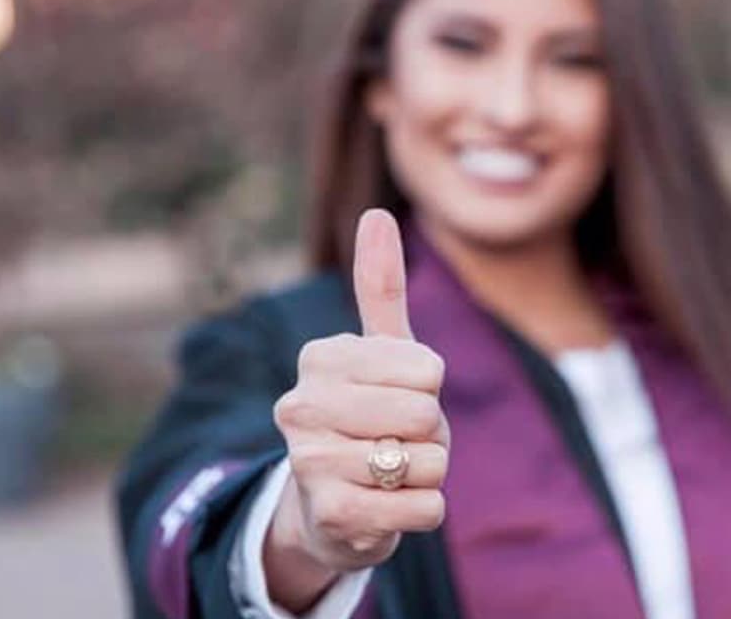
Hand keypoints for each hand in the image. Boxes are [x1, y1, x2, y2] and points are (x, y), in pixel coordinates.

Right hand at [265, 209, 448, 608]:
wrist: (330, 508)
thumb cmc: (367, 418)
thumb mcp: (377, 353)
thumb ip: (379, 286)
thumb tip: (375, 213)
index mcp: (319, 358)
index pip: (428, 368)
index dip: (429, 387)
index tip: (394, 397)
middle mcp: (301, 406)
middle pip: (426, 414)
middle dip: (429, 434)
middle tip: (394, 440)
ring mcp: (310, 464)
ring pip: (429, 463)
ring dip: (426, 473)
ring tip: (387, 473)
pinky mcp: (332, 517)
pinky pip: (427, 508)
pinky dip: (424, 511)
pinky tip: (387, 507)